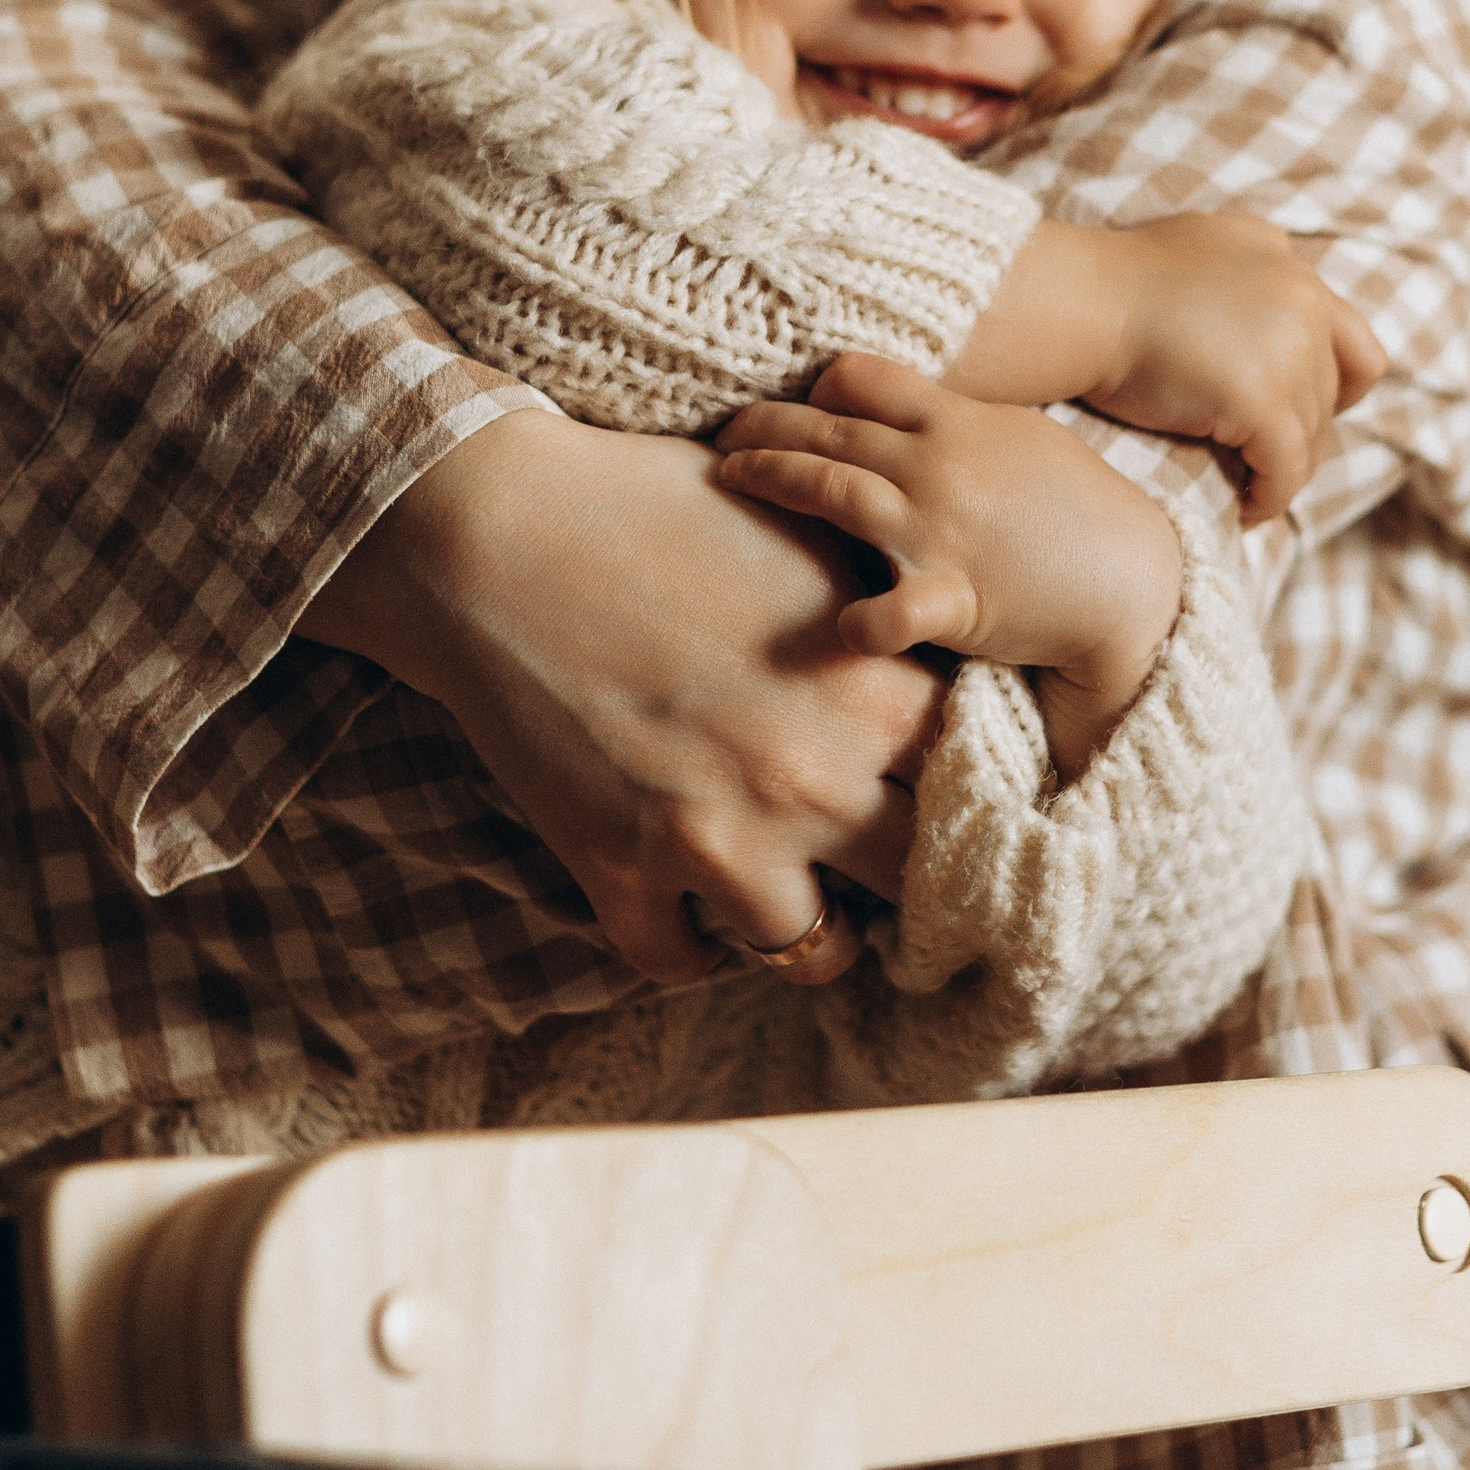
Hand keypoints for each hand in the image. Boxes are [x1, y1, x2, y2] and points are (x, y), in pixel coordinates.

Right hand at [300, 413, 944, 987]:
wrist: (497, 536)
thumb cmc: (652, 507)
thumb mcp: (803, 531)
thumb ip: (879, 602)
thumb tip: (932, 629)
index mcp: (870, 692)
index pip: (971, 776)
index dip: (951, 779)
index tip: (926, 780)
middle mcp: (812, 781)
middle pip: (915, 878)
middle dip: (900, 870)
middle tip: (873, 856)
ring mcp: (717, 839)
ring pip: (813, 952)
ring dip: (804, 926)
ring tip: (789, 894)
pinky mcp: (621, 873)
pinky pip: (679, 962)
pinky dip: (685, 943)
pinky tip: (685, 905)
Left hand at [715, 355, 1183, 780]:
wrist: (1136, 581)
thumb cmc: (1077, 511)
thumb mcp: (1019, 440)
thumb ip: (955, 423)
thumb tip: (899, 409)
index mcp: (957, 423)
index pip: (862, 378)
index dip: (814, 390)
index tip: (789, 409)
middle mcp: (940, 466)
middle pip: (829, 429)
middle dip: (764, 427)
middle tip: (723, 437)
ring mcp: (942, 529)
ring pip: (834, 489)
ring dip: (771, 479)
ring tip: (729, 479)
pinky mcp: (953, 598)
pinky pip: (890, 611)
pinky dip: (852, 621)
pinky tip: (826, 626)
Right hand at [1079, 214, 1380, 518]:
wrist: (1083, 304)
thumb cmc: (1120, 280)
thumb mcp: (1206, 241)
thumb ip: (1254, 257)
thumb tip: (1281, 263)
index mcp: (1291, 266)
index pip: (1355, 345)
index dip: (1337, 388)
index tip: (1300, 412)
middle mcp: (1305, 301)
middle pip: (1331, 397)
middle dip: (1302, 433)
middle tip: (1260, 461)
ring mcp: (1289, 350)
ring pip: (1312, 437)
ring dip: (1283, 469)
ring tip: (1249, 488)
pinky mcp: (1263, 401)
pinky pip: (1287, 468)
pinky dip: (1273, 496)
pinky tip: (1247, 509)